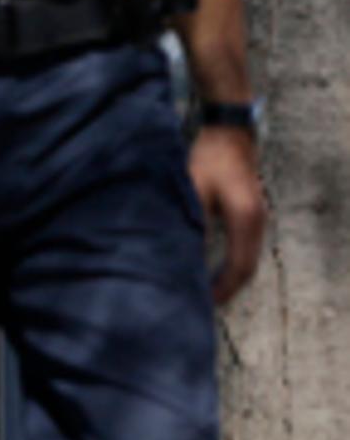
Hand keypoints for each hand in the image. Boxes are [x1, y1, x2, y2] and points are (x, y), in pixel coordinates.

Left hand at [192, 128, 266, 303]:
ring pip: (247, 259)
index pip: (239, 266)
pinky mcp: (250, 216)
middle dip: (227, 288)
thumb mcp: (194, 192)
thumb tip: (182, 254)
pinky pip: (244, 248)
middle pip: (247, 267)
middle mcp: (257, 223)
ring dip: (230, 277)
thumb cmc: (208, 161)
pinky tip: (213, 269)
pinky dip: (231, 263)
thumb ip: (192, 222)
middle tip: (203, 304)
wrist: (228, 136)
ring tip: (206, 292)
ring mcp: (257, 220)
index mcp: (245, 219)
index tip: (205, 302)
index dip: (223, 288)